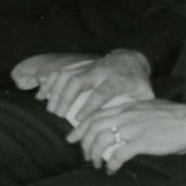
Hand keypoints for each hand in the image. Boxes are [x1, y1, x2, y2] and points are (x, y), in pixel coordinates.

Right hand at [25, 50, 153, 124]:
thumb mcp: (145, 93)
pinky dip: (49, 82)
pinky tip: (41, 95)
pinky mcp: (79, 65)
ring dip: (55, 91)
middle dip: (65, 97)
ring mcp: (87, 67)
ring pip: (67, 75)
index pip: (100, 93)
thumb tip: (132, 125)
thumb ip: (140, 107)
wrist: (130, 60)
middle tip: (58, 114)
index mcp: (116, 80)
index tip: (76, 118)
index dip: (88, 105)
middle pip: (77, 81)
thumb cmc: (137, 82)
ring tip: (50, 109)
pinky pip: (61, 71)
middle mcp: (99, 71)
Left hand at [72, 99, 185, 171]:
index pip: (95, 115)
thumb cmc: (175, 116)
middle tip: (84, 155)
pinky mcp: (142, 141)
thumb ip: (133, 115)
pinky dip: (111, 163)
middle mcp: (126, 116)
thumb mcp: (149, 108)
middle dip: (84, 143)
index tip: (72, 137)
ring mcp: (133, 128)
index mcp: (126, 108)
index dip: (80, 127)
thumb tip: (123, 125)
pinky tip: (112, 170)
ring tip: (97, 164)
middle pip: (93, 128)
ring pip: (102, 140)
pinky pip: (119, 154)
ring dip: (95, 154)